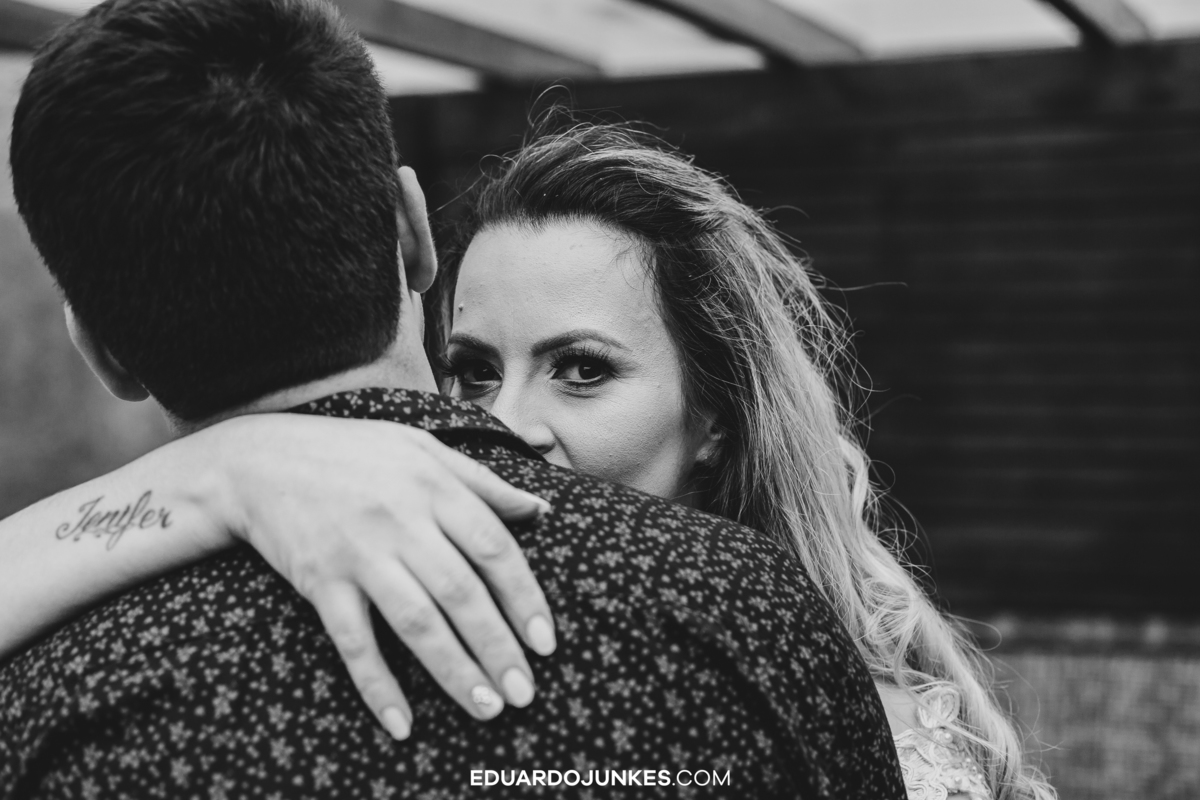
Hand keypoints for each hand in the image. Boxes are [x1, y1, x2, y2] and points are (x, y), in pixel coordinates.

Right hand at [200, 413, 555, 739]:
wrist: (261, 461)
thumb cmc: (352, 452)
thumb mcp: (422, 447)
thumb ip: (483, 482)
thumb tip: (540, 509)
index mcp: (434, 486)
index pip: (493, 547)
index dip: (524, 597)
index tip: (546, 640)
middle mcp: (400, 520)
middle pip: (461, 592)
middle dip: (498, 647)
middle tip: (524, 692)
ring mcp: (359, 553)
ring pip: (416, 621)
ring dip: (454, 670)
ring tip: (486, 708)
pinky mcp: (320, 582)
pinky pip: (353, 641)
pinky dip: (377, 684)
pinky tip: (402, 722)